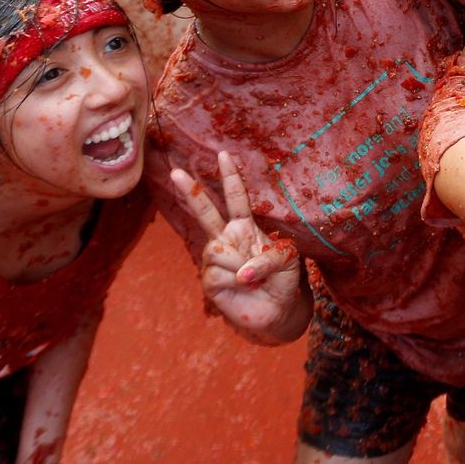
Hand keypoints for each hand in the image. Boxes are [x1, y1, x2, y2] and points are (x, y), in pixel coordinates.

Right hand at [169, 151, 304, 339]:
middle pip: (206, 212)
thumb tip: (241, 273)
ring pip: (218, 250)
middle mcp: (227, 239)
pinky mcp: (210, 282)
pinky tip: (241, 287)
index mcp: (245, 227)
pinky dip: (234, 281)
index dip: (230, 177)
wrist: (277, 310)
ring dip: (239, 263)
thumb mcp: (288, 260)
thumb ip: (270, 258)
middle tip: (176, 171)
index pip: (236, 198)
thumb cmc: (283, 280)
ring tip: (251, 277)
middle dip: (190, 191)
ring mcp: (215, 260)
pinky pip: (218, 273)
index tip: (224, 155)